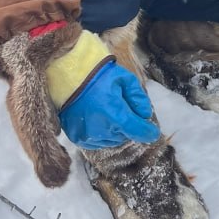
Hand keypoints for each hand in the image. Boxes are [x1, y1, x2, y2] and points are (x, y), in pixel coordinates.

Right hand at [44, 28, 158, 148]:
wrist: (66, 75)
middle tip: (120, 108)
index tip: (152, 131)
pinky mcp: (77, 138)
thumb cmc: (97, 75)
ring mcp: (88, 136)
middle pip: (125, 135)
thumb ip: (139, 98)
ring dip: (114, 130)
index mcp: (115, 115)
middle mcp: (102, 129)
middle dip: (127, 125)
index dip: (148, 132)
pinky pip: (97, 142)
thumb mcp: (125, 79)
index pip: (139, 132)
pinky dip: (101, 133)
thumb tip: (145, 115)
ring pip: (112, 140)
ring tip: (106, 112)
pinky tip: (97, 119)